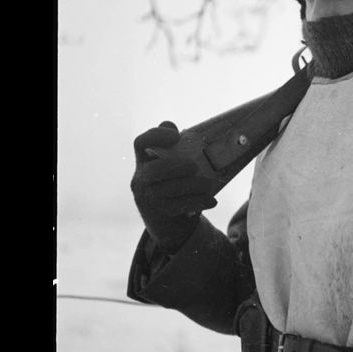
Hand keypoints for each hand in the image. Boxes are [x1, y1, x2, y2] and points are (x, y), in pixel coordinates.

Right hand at [130, 121, 218, 250]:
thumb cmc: (172, 188)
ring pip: (169, 190)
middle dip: (176, 166)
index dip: (156, 136)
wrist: (167, 225)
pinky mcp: (160, 215)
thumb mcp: (171, 169)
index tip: (176, 135)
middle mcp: (141, 180)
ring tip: (209, 184)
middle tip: (194, 166)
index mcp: (143, 162)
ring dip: (194, 185)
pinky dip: (199, 202)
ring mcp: (148, 199)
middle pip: (154, 170)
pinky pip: (180, 206)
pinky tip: (211, 201)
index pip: (140, 143)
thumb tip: (173, 126)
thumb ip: (173, 148)